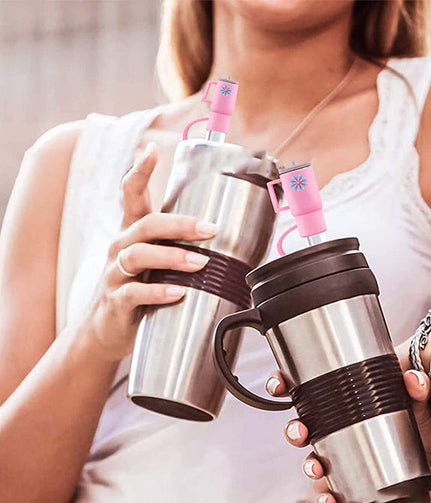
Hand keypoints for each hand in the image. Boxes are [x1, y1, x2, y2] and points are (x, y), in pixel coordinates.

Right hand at [81, 143, 216, 360]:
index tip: (152, 149)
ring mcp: (116, 274)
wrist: (107, 330)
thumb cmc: (140, 290)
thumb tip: (228, 240)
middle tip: (210, 228)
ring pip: (138, 255)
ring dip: (173, 257)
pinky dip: (157, 291)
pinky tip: (178, 293)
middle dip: (179, 224)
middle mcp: (121, 247)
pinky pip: (134, 293)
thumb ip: (180, 249)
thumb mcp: (156, 264)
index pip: (132, 195)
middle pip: (146, 225)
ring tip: (201, 263)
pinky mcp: (117, 301)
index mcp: (133, 233)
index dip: (140, 171)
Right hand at [267, 343, 430, 502]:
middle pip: (301, 425)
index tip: (278, 384)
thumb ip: (416, 388)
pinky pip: (331, 487)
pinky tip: (330, 498)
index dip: (283, 384)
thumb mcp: (415, 401)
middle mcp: (333, 426)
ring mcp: (340, 453)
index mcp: (340, 400)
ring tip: (317, 468)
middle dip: (293, 429)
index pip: (304, 387)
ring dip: (308, 464)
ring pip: (311, 457)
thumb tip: (414, 378)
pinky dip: (326, 494)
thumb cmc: (416, 420)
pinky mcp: (350, 478)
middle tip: (301, 432)